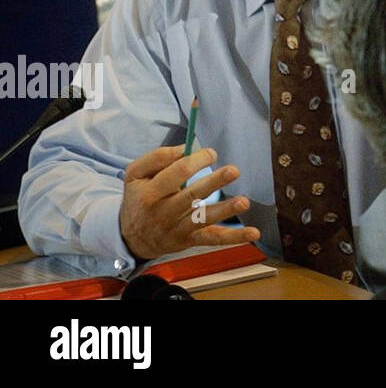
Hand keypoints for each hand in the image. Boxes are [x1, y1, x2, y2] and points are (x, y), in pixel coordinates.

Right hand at [119, 145, 258, 260]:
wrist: (130, 237)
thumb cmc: (139, 198)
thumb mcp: (135, 175)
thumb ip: (156, 158)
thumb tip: (185, 148)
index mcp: (150, 193)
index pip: (175, 174)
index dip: (195, 161)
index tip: (211, 153)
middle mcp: (164, 213)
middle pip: (191, 195)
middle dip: (213, 183)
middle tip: (233, 170)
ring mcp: (178, 228)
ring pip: (203, 219)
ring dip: (225, 210)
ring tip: (244, 202)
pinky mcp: (190, 240)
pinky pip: (213, 239)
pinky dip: (234, 237)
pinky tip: (253, 233)